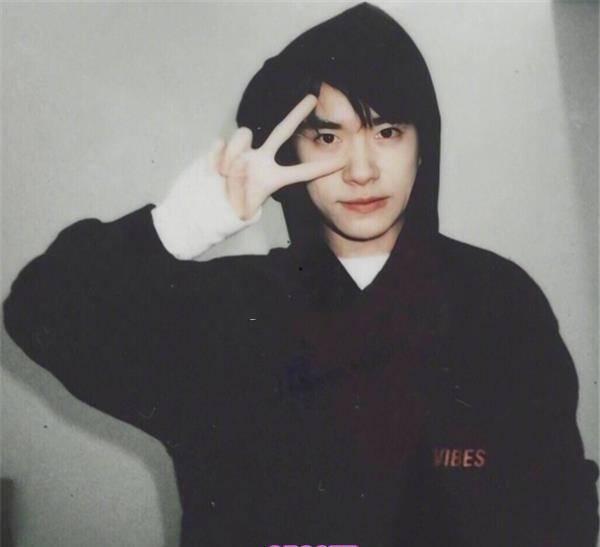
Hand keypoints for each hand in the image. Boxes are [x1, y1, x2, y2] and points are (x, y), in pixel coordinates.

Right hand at [214, 95, 344, 219]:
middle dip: (296, 114)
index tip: (344, 159)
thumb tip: (238, 165)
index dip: (321, 167)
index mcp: (274, 178)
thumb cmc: (230, 211)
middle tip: (313, 97)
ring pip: (242, 136)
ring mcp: (243, 152)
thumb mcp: (242, 210)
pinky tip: (213, 171)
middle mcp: (262, 159)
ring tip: (224, 176)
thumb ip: (242, 190)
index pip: (301, 172)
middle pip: (281, 131)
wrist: (207, 207)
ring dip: (231, 156)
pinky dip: (215, 160)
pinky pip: (220, 144)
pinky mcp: (222, 148)